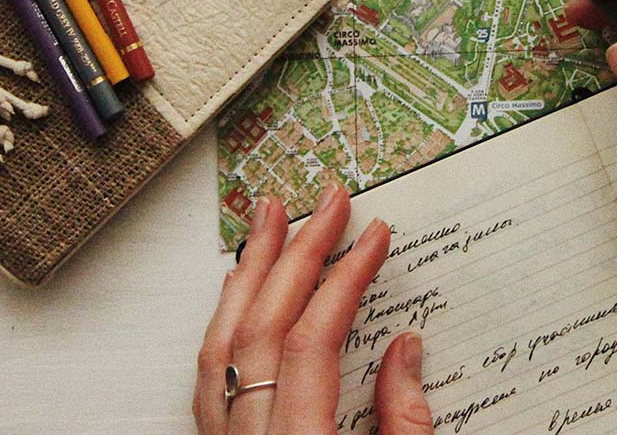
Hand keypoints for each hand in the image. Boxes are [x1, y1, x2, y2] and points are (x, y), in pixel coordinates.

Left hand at [193, 183, 433, 433]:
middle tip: (328, 203)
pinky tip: (239, 287)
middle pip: (263, 327)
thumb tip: (405, 349)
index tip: (373, 236)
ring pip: (223, 343)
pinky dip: (226, 320)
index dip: (346, 280)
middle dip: (298, 254)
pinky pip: (211, 375)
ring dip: (251, 272)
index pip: (313, 341)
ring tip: (270, 219)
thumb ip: (404, 424)